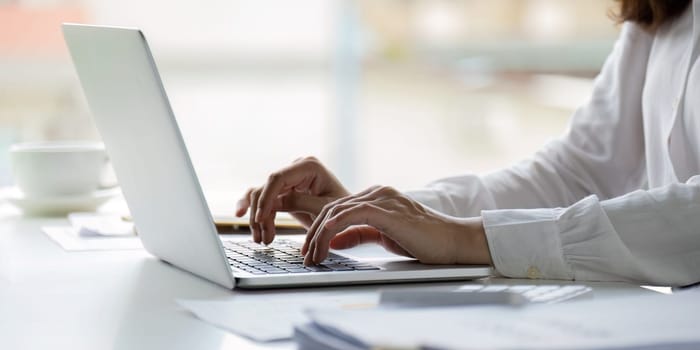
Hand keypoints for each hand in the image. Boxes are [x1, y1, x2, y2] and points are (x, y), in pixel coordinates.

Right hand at [235, 157, 349, 243]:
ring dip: (257, 217)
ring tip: (262, 239)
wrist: (348, 216)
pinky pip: (262, 196)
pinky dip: (252, 208)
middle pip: (267, 187)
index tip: (260, 219)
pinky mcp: (283, 190)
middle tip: (264, 239)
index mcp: (309, 166)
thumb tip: (272, 204)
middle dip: (261, 213)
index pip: (278, 178)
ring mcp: (289, 178)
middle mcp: (296, 168)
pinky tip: (240, 216)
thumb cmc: (342, 212)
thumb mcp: (322, 209)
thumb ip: (298, 203)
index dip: (266, 198)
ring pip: (261, 194)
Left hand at [301, 186, 492, 265]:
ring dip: (319, 235)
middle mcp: (377, 192)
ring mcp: (382, 199)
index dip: (319, 228)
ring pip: (337, 211)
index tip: (311, 249)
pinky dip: (334, 228)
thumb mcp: (384, 236)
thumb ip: (360, 234)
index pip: (338, 207)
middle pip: (332, 207)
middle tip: (306, 256)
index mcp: (377, 196)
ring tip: (312, 256)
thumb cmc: (425, 240)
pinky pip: (351, 215)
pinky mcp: (387, 210)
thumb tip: (336, 240)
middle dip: (314, 233)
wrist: (454, 241)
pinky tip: (325, 241)